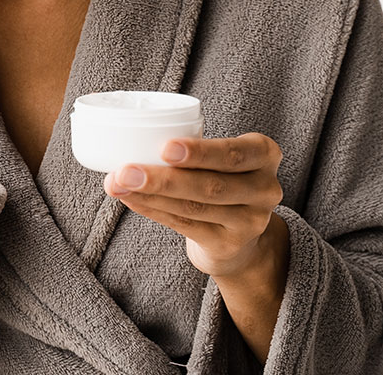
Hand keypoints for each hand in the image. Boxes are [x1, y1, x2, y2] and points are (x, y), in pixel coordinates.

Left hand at [103, 133, 284, 279]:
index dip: (200, 152)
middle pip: (211, 185)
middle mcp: (265, 189)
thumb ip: (195, 149)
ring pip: (194, 207)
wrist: (241, 235)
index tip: (165, 148)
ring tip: (117, 182)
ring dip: (150, 194)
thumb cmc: (221, 177)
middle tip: (125, 170)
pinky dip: (152, 209)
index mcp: (264, 154)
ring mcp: (250, 222)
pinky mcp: (228, 244)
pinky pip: (184, 225)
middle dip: (164, 178)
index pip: (233, 153)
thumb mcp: (222, 158)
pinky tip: (130, 198)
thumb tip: (131, 137)